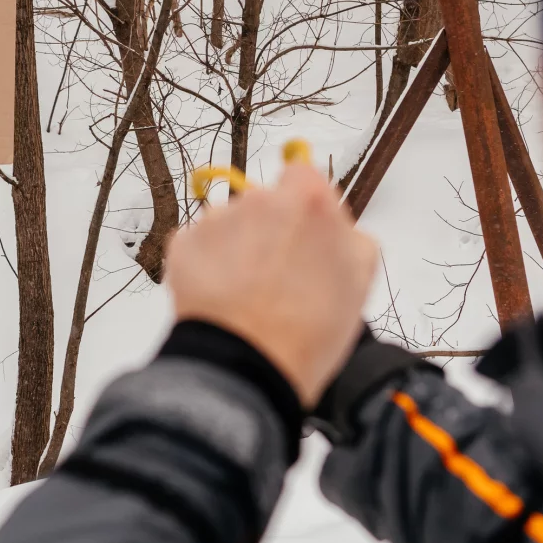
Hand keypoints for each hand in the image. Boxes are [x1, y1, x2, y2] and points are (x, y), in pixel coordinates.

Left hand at [165, 164, 377, 407]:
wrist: (246, 365)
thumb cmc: (309, 331)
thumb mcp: (359, 281)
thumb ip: (349, 237)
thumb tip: (334, 226)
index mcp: (308, 200)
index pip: (304, 177)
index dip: (305, 207)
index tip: (305, 235)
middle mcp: (259, 199)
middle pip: (265, 203)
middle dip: (270, 230)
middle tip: (276, 277)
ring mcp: (216, 220)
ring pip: (229, 225)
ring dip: (237, 248)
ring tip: (247, 296)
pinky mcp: (183, 244)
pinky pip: (199, 246)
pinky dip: (207, 266)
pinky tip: (221, 298)